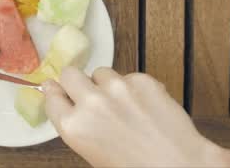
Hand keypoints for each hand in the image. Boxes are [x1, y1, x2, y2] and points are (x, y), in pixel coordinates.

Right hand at [42, 67, 223, 166]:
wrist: (178, 165)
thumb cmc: (135, 167)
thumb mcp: (94, 152)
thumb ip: (78, 125)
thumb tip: (67, 102)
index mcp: (74, 127)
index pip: (51, 96)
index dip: (56, 93)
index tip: (58, 90)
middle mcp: (91, 103)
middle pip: (70, 74)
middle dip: (76, 82)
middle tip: (89, 93)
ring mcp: (117, 88)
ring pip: (101, 72)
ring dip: (106, 84)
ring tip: (124, 105)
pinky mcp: (142, 80)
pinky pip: (128, 76)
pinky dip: (133, 87)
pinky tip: (144, 106)